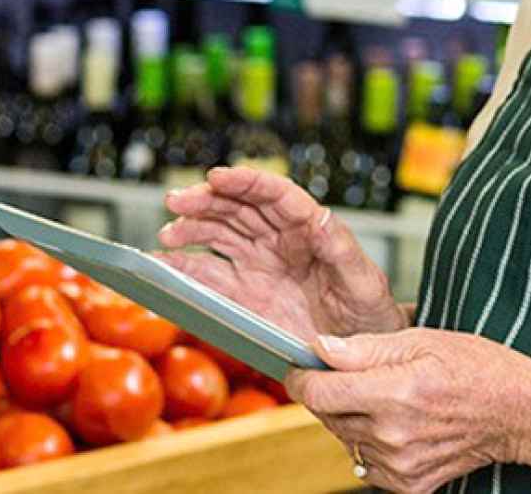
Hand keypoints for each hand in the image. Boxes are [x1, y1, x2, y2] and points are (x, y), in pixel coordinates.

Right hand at [159, 166, 405, 343]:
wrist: (358, 353)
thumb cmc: (369, 312)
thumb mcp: (363, 282)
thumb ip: (341, 250)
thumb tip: (321, 218)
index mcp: (310, 230)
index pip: (276, 195)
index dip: (246, 182)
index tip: (218, 176)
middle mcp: (280, 242)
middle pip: (239, 209)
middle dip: (207, 201)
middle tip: (177, 202)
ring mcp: (258, 266)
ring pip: (218, 235)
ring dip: (191, 228)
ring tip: (167, 233)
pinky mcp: (243, 294)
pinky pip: (208, 275)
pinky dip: (183, 268)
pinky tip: (162, 264)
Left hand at [288, 328, 530, 493]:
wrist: (518, 413)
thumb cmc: (477, 367)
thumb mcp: (425, 340)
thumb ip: (366, 347)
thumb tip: (320, 348)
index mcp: (396, 392)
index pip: (319, 394)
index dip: (304, 378)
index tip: (304, 368)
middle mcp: (393, 434)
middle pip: (328, 416)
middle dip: (335, 394)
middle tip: (364, 377)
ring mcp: (399, 465)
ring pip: (346, 439)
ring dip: (355, 419)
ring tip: (392, 401)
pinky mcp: (407, 485)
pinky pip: (366, 464)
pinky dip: (374, 445)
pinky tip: (401, 427)